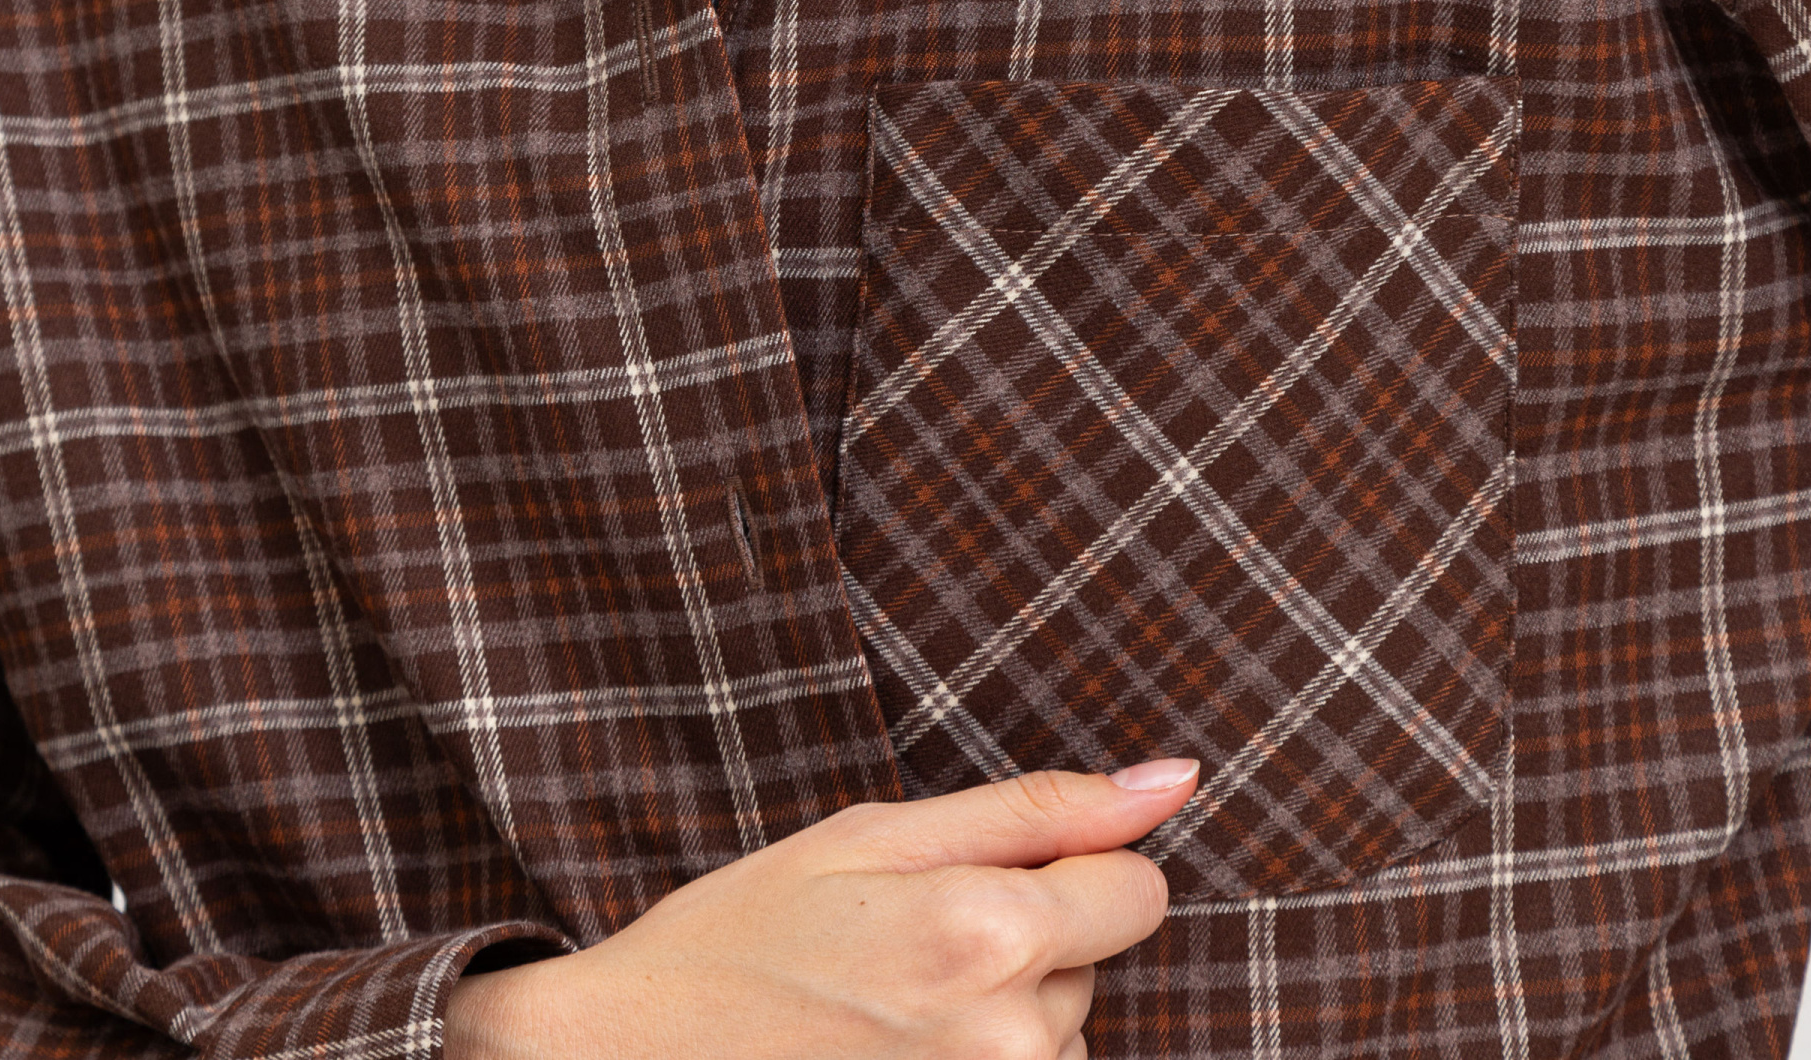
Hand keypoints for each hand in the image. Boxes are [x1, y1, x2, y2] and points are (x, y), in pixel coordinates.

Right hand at [442, 757, 1197, 1059]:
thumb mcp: (877, 833)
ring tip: (882, 1002)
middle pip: (1092, 965)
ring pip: (1059, 1036)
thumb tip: (1177, 778)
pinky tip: (889, 1050)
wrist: (633, 1057)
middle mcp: (1008, 1041)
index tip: (987, 872)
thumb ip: (1039, 809)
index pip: (1138, 891)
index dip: (1071, 868)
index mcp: (987, 934)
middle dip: (1025, 939)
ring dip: (1001, 1013)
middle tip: (900, 940)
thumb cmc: (746, 935)